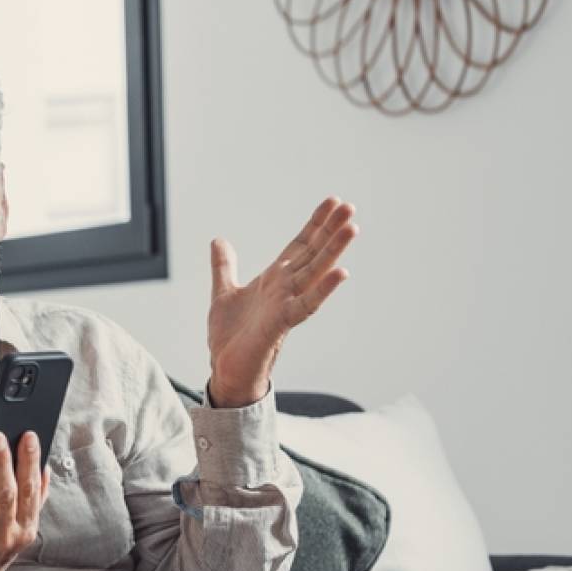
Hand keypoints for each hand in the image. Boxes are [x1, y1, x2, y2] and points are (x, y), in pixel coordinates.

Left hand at [207, 198, 357, 406]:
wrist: (225, 368)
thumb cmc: (230, 336)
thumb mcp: (223, 292)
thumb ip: (224, 266)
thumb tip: (219, 240)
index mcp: (274, 279)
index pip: (300, 245)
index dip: (315, 224)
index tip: (331, 201)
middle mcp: (285, 288)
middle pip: (313, 253)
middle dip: (330, 229)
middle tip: (349, 206)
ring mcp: (286, 304)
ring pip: (315, 272)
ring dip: (333, 250)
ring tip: (352, 227)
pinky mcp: (282, 323)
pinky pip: (307, 304)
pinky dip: (323, 288)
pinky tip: (341, 272)